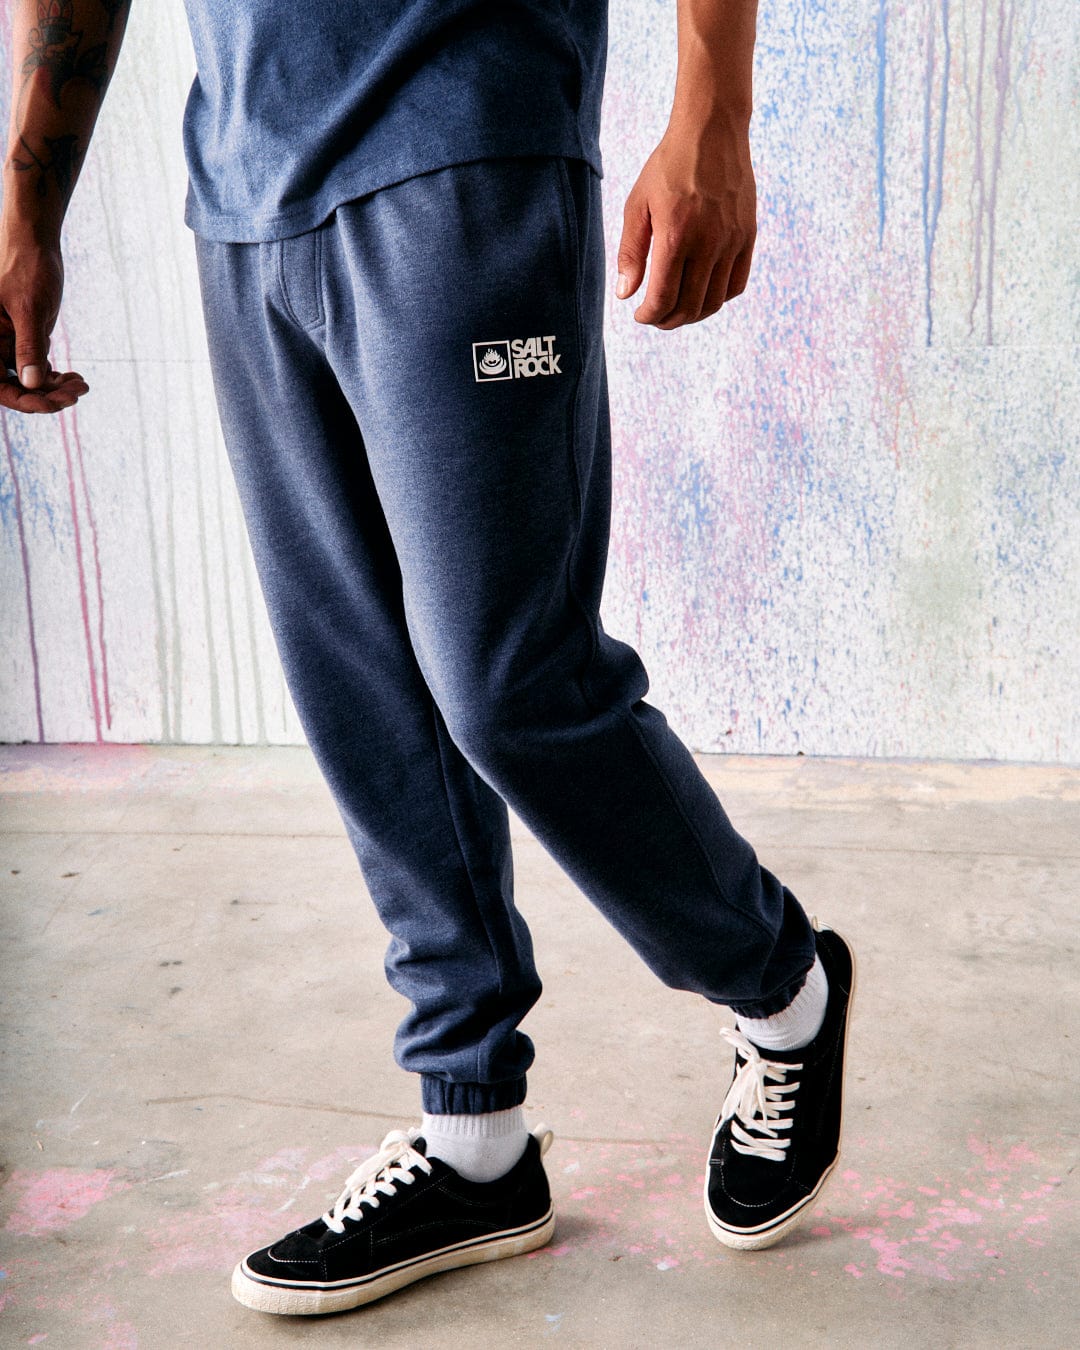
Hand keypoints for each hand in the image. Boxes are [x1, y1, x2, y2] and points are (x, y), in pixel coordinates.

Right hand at [0, 232, 87, 413]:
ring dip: (56, 389)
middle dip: (47, 395)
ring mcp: (9, 343)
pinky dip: (57, 377)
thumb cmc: (27, 267)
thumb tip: (31, 384)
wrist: (35, 241)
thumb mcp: (30, 308)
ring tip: (81, 386)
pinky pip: (37, 367)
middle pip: (16, 387)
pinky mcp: (25, 338)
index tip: (54, 404)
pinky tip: (77, 378)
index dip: (24, 401)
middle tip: (77, 393)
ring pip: (30, 380)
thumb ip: (28, 346)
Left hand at [615, 121, 755, 329]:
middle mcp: (707, 243)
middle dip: (668, 320)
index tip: (640, 314)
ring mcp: (732, 241)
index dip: (649, 315)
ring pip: (713, 302)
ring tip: (677, 308)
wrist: (713, 131)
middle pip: (689, 307)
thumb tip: (625, 294)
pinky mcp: (748, 237)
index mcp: (675, 236)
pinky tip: (701, 291)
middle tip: (656, 316)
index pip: (663, 298)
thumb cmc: (668, 167)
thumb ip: (630, 252)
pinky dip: (717, 299)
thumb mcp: (637, 204)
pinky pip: (736, 285)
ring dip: (692, 314)